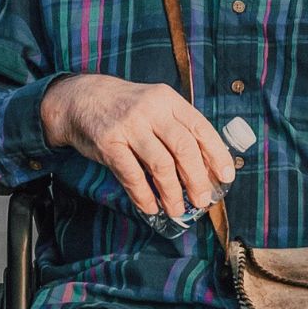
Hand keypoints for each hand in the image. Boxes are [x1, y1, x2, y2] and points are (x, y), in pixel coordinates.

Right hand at [40, 74, 235, 216]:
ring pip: (160, 164)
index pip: (200, 128)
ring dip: (172, 192)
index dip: (217, 154)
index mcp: (169, 100)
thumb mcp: (155, 105)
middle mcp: (151, 110)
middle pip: (184, 147)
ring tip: (177, 209)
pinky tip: (151, 207)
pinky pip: (132, 175)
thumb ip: (177, 127)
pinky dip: (143, 195)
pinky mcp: (109, 143)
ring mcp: (129, 125)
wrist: (80, 99)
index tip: (226, 176)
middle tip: (203, 200)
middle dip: (197, 178)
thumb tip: (206, 166)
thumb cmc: (125, 108)